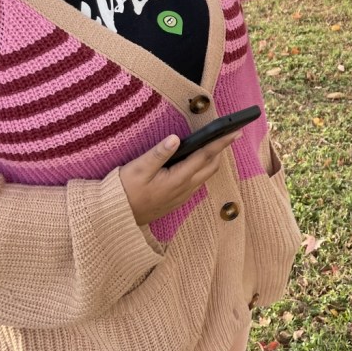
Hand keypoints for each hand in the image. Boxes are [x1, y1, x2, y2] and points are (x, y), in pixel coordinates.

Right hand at [120, 131, 239, 225]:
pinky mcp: (178, 200)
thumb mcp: (137, 169)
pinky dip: (204, 168)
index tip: (235, 131)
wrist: (116, 218)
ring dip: (213, 159)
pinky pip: (197, 182)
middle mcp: (184, 189)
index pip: (205, 155)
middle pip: (211, 166)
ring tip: (216, 143)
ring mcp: (182, 196)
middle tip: (229, 133)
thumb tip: (175, 139)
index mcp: (177, 179)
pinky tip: (198, 161)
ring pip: (206, 175)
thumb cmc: (124, 191)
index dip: (222, 142)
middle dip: (222, 149)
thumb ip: (158, 154)